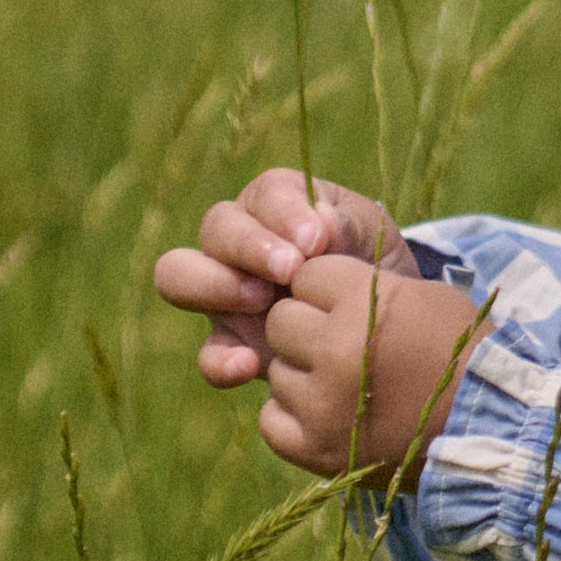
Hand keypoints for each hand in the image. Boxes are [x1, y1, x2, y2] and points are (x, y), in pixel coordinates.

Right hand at [155, 167, 419, 387]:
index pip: (265, 196)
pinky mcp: (232, 343)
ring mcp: (226, 292)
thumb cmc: (369, 259)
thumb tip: (322, 223)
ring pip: (179, 276)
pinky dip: (220, 360)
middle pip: (215, 228)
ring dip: (215, 285)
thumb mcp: (369, 234)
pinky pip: (208, 352)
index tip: (316, 240)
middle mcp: (240, 242)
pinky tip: (248, 365)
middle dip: (248, 245)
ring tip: (262, 301)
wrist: (380, 319)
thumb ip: (347, 225)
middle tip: (290, 269)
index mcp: (277, 204)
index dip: (285, 214)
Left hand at [250, 251, 480, 483]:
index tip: (351, 305)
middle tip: (341, 344)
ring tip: (344, 383)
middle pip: (281, 320)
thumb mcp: (424, 297)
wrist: (492, 429)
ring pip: (276, 370)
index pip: (308, 276)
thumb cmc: (463, 353)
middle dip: (306, 327)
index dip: (328, 288)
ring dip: (302, 373)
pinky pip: (272, 420)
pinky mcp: (319, 450)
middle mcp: (337, 349)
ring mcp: (324, 404)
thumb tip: (311, 280)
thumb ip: (365, 286)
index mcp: (367, 302)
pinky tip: (327, 412)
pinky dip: (293, 416)